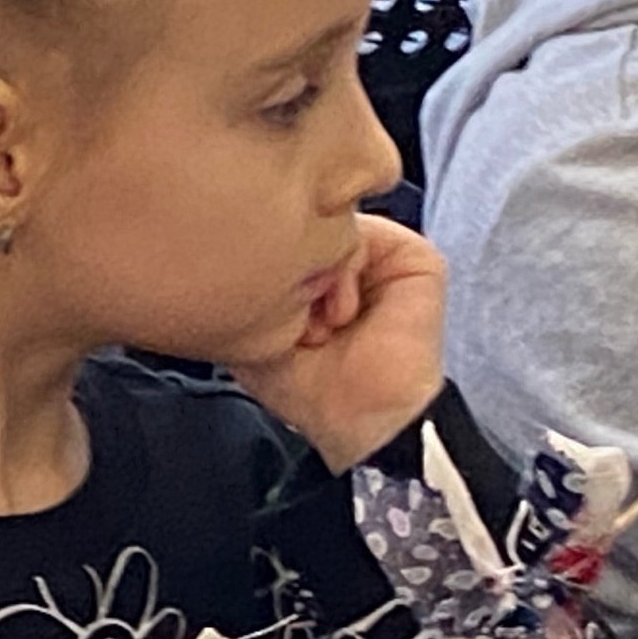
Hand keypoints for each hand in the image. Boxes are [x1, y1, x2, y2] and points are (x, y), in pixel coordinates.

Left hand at [232, 215, 447, 471]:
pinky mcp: (413, 256)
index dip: (259, 262)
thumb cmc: (306, 384)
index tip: (259, 310)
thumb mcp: (254, 324)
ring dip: (314, 276)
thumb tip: (224, 244)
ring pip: (331, 226)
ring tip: (318, 324)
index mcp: (311, 269)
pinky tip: (342, 315)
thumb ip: (241, 279)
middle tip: (291, 320)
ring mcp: (380, 253)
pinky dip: (344, 273)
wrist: (356, 416)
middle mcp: (345, 257)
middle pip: (304, 222)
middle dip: (288, 266)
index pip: (278, 232)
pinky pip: (364, 234)